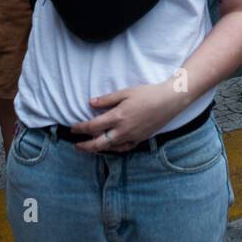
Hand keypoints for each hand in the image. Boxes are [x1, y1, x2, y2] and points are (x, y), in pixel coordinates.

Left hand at [70, 81, 186, 152]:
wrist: (169, 101)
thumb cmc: (147, 94)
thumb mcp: (125, 92)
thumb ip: (107, 99)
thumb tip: (91, 103)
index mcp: (117, 117)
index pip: (93, 127)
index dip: (80, 129)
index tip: (72, 129)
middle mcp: (123, 131)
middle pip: (99, 143)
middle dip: (85, 146)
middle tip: (76, 146)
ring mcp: (132, 137)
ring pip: (110, 148)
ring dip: (98, 149)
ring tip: (90, 148)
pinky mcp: (140, 139)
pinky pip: (124, 148)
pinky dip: (114, 149)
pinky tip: (111, 147)